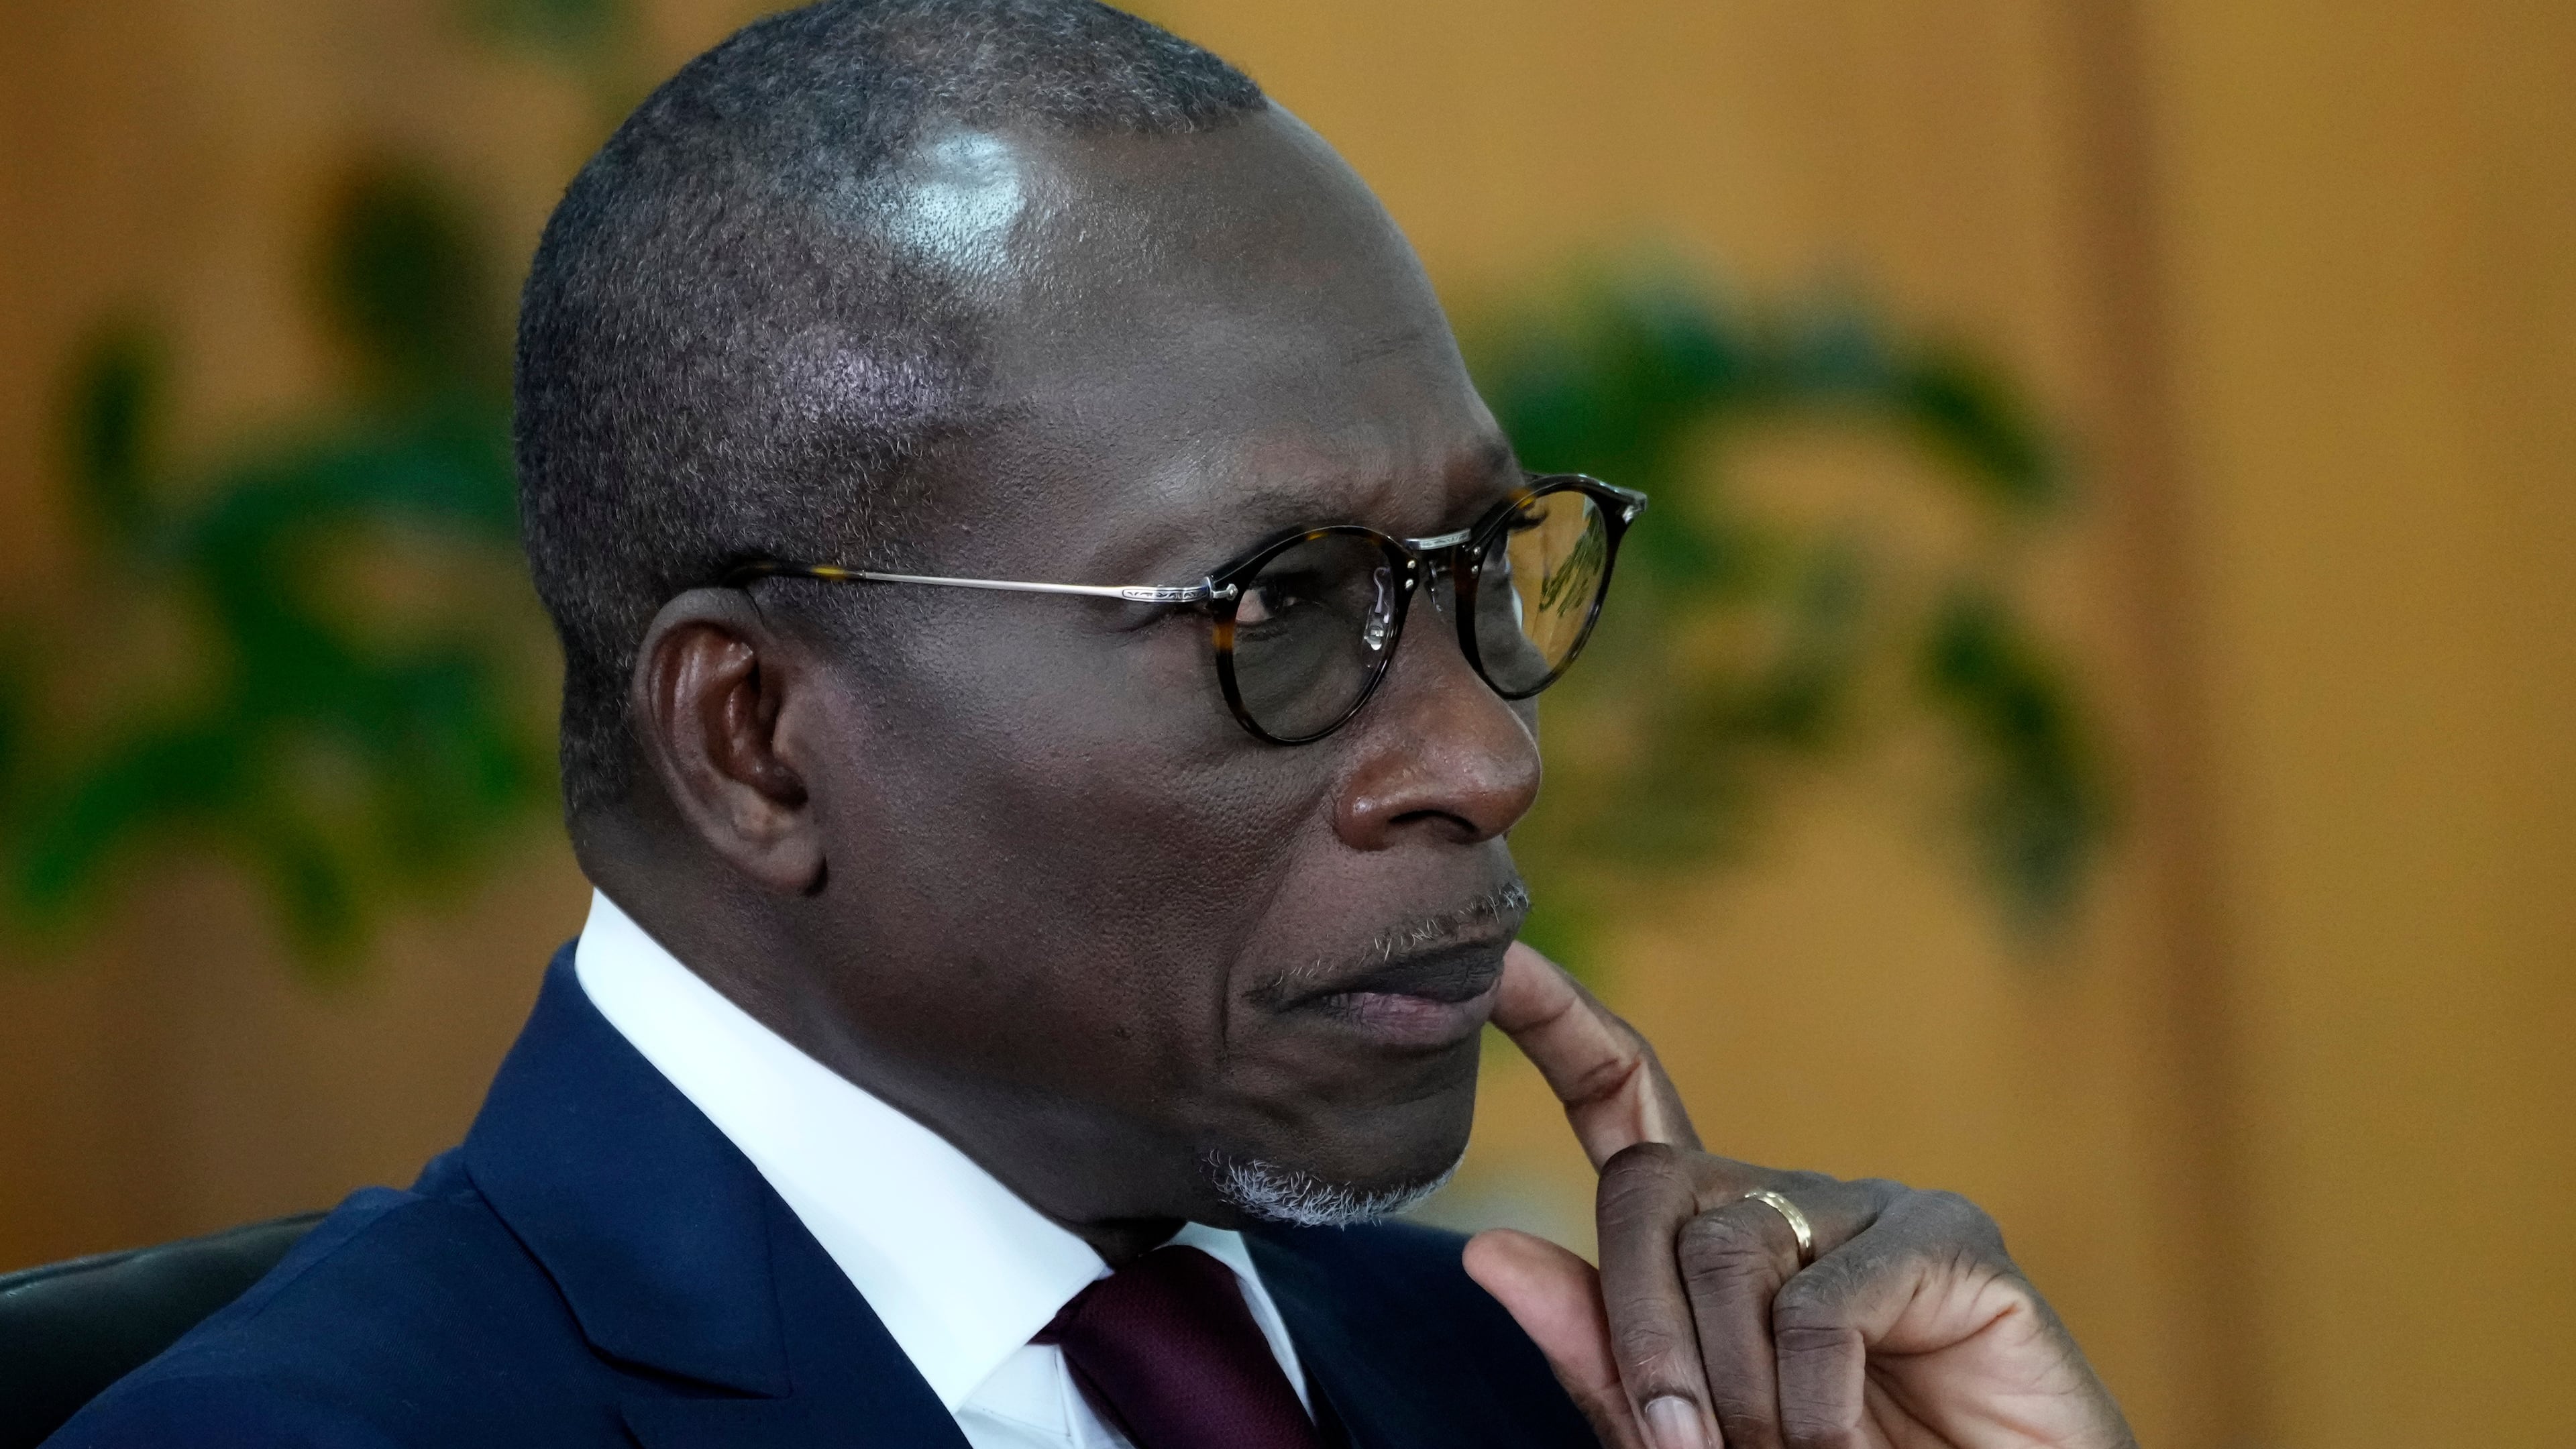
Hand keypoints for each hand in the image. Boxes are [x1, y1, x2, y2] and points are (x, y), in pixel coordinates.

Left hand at [1462, 943, 2135, 1448]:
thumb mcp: (1690, 1433)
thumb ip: (1601, 1355)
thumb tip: (1487, 1249)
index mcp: (1716, 1237)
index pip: (1620, 1096)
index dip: (1556, 1021)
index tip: (1492, 960)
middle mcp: (1789, 1199)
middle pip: (1643, 1182)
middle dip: (1636, 1328)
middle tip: (1678, 1448)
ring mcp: (1874, 1208)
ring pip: (1723, 1252)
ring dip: (1732, 1392)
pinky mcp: (1954, 1241)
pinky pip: (1823, 1306)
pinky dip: (1813, 1409)